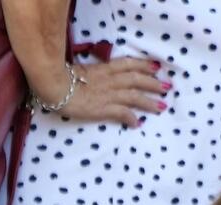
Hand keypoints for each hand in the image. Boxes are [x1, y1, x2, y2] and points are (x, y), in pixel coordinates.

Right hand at [34, 58, 169, 126]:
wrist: (53, 86)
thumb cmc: (62, 78)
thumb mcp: (83, 70)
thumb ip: (96, 73)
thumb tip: (102, 77)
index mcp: (104, 69)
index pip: (128, 64)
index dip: (144, 66)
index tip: (157, 68)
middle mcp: (110, 80)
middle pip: (137, 80)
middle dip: (153, 83)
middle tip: (167, 87)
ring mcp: (108, 94)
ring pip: (134, 96)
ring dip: (149, 102)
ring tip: (161, 107)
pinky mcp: (103, 108)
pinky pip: (122, 113)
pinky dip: (131, 118)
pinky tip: (138, 123)